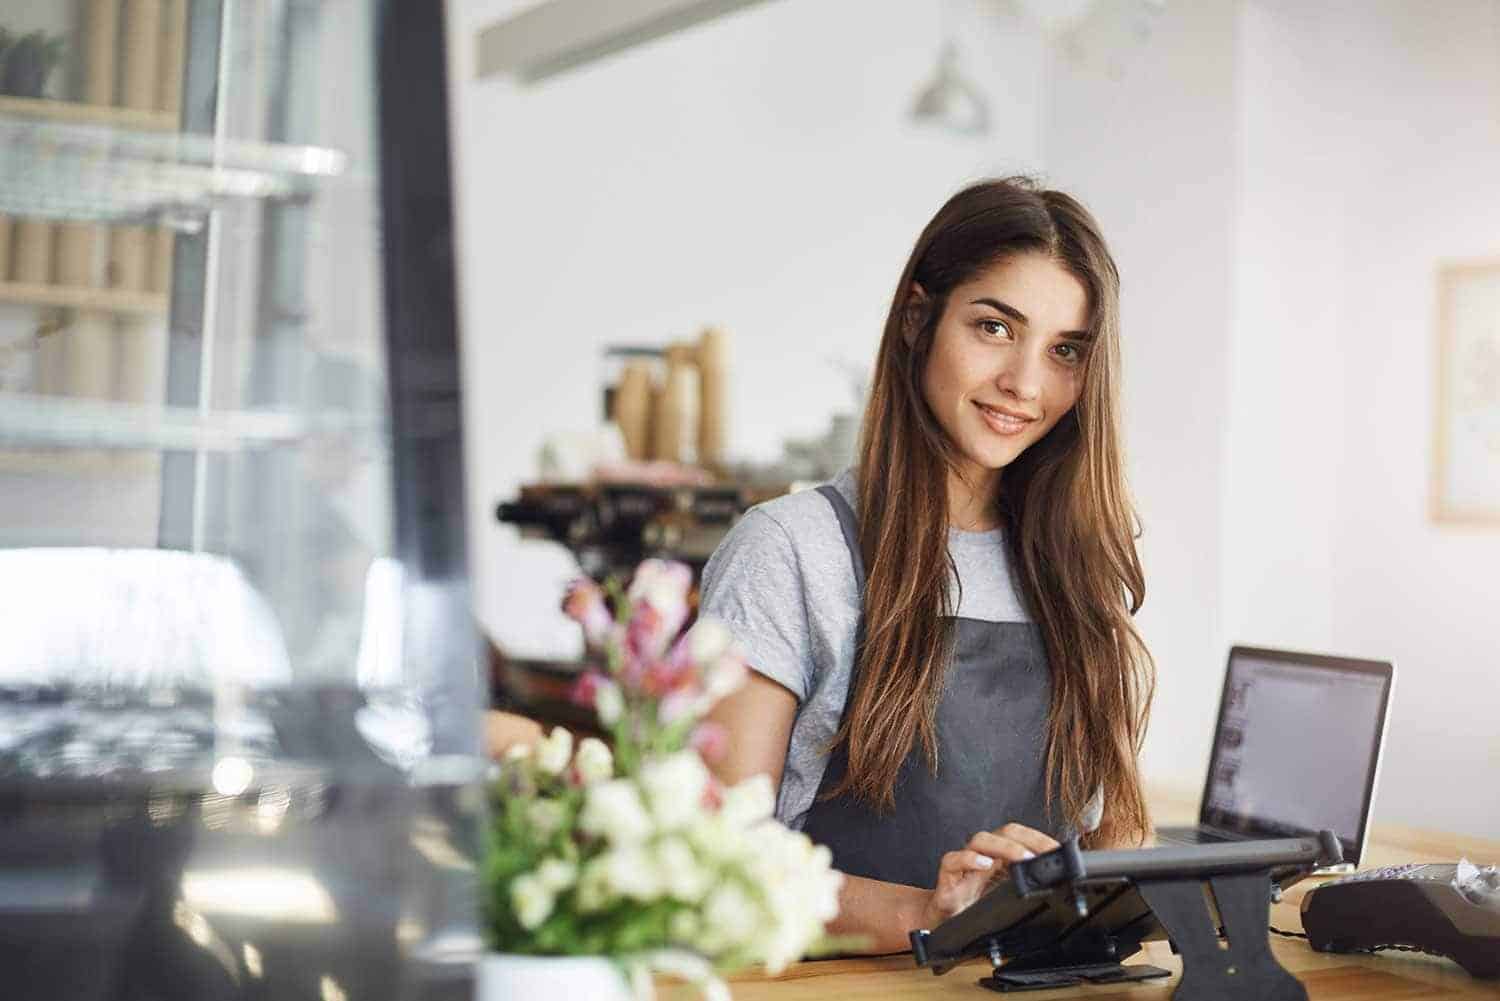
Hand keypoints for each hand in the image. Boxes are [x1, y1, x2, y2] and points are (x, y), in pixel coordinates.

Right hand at [917, 823, 1060, 929]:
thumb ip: (1025, 888)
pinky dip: (968, 859)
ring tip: (1024, 859)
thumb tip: (1059, 885)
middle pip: (1004, 832)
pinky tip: (983, 864)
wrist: (940, 925)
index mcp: (999, 859)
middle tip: (1048, 854)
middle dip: (1029, 839)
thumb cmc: (974, 909)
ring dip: (1005, 847)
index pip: (1021, 836)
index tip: (1060, 850)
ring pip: (981, 840)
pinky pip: (952, 861)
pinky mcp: (947, 881)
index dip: (1040, 839)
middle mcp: (983, 856)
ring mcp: (964, 867)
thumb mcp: (1006, 899)